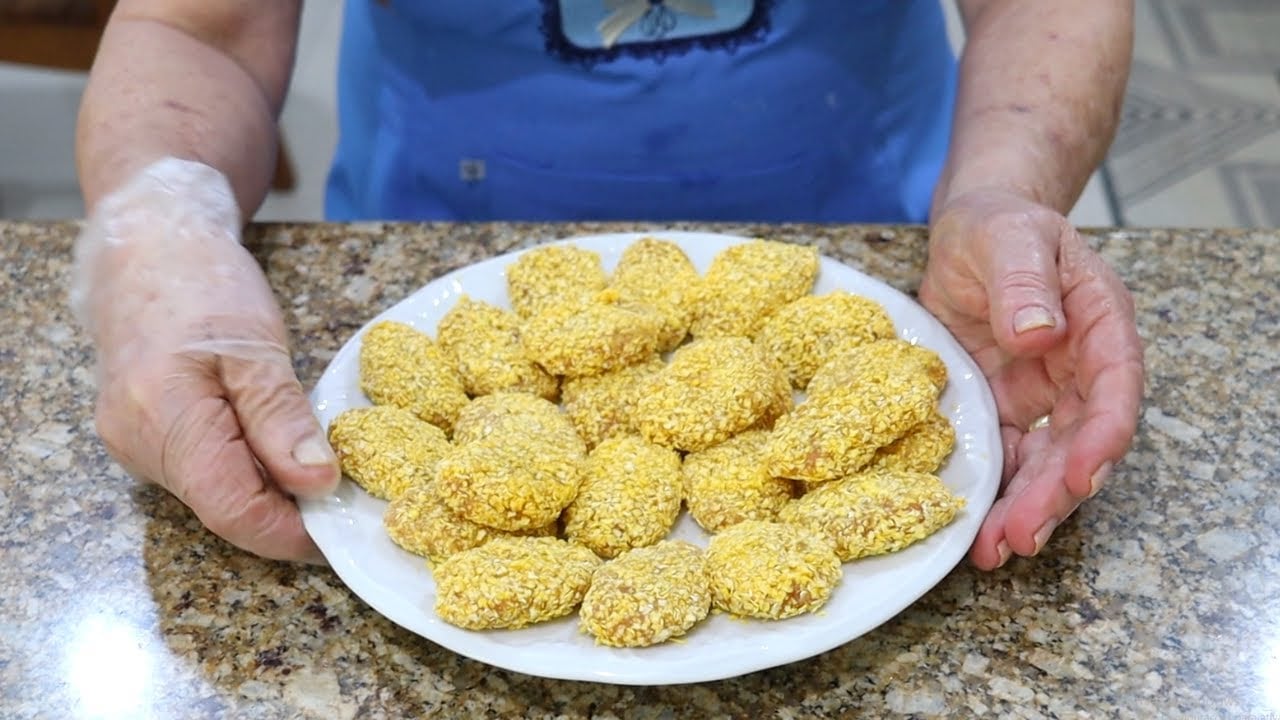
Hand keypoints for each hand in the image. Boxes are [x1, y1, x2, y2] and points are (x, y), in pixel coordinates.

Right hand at [71, 158, 337, 562]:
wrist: (145, 241)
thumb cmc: (200, 281)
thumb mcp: (256, 344)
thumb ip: (282, 417)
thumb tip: (318, 483)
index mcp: (164, 421)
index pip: (234, 511)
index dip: (293, 533)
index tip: (344, 531)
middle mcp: (140, 446)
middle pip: (225, 507)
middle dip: (289, 510)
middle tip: (349, 495)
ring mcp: (136, 444)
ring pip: (216, 491)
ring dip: (271, 487)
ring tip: (324, 465)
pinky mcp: (145, 434)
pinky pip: (205, 469)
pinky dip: (249, 465)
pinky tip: (282, 443)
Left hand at [919, 189, 1143, 569]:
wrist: (966, 234)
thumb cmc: (997, 226)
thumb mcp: (1008, 237)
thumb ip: (1024, 282)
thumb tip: (1039, 333)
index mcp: (1098, 323)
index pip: (1113, 386)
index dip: (1102, 436)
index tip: (1080, 475)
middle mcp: (1078, 368)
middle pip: (1078, 440)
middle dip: (1054, 493)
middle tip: (1022, 535)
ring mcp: (1041, 393)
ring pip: (1043, 460)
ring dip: (1025, 507)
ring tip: (996, 550)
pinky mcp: (1002, 407)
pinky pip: (1003, 456)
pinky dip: (994, 493)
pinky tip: (975, 529)